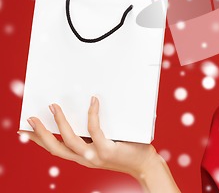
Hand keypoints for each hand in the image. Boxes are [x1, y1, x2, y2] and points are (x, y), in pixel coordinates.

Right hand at [21, 97, 158, 177]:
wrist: (145, 164)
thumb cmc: (128, 149)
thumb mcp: (106, 142)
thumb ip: (95, 132)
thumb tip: (88, 107)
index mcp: (82, 157)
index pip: (55, 150)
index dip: (39, 141)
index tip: (25, 131)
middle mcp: (85, 159)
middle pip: (55, 148)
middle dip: (41, 133)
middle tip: (30, 118)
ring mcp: (95, 156)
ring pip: (69, 140)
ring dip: (59, 123)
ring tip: (53, 107)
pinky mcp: (107, 150)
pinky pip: (94, 130)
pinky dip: (92, 114)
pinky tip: (93, 101)